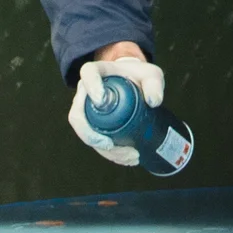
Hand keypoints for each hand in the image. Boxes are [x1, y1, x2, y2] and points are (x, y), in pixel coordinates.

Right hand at [68, 48, 161, 166]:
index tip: (102, 101)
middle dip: (91, 135)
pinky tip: (127, 159)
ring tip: (131, 156)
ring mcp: (88, 111)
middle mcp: (87, 92)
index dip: (91, 86)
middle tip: (111, 145)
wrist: (136, 86)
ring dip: (105, 150)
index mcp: (98, 72)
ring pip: (86, 134)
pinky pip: (95, 143)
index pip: (88, 73)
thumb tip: (154, 101)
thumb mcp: (151, 75)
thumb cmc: (140, 77)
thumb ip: (154, 84)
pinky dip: (111, 155)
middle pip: (78, 114)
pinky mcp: (95, 126)